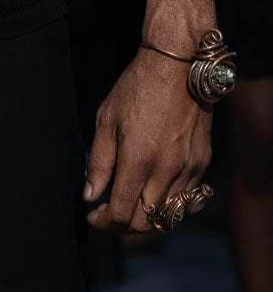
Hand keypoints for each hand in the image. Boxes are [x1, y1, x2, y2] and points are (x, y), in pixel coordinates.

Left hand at [85, 50, 211, 231]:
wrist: (177, 66)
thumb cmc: (136, 88)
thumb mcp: (106, 119)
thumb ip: (99, 162)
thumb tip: (89, 196)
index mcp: (138, 159)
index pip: (121, 214)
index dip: (103, 222)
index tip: (92, 216)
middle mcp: (167, 170)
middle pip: (146, 222)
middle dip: (123, 224)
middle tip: (108, 212)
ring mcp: (188, 168)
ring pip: (168, 214)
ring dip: (146, 215)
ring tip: (128, 200)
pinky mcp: (202, 162)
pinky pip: (185, 197)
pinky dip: (167, 201)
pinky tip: (151, 186)